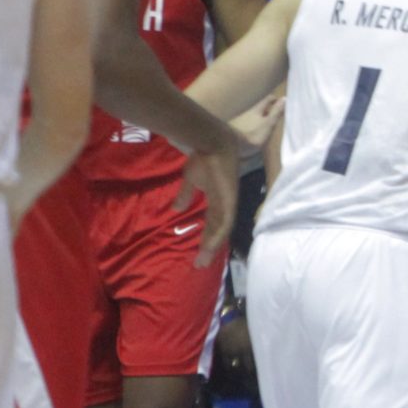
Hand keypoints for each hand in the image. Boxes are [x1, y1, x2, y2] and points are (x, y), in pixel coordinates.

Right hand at [174, 148, 239, 268]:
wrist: (212, 143)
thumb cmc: (203, 159)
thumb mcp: (190, 180)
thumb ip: (185, 195)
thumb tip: (177, 210)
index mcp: (218, 200)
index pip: (212, 223)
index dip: (206, 238)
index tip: (198, 253)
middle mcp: (225, 204)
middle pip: (217, 231)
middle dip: (208, 248)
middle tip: (200, 264)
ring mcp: (229, 203)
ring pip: (222, 230)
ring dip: (212, 246)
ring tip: (202, 261)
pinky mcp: (230, 200)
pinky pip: (225, 222)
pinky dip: (218, 235)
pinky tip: (210, 247)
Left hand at [229, 92, 284, 154]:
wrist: (233, 146)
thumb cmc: (254, 135)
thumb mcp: (269, 124)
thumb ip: (276, 112)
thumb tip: (284, 98)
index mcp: (256, 109)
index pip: (266, 99)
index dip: (273, 99)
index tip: (279, 101)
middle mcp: (248, 111)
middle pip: (259, 106)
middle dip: (266, 107)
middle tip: (273, 111)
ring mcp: (240, 118)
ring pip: (252, 113)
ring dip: (259, 115)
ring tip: (265, 120)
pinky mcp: (236, 127)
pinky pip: (247, 121)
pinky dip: (252, 122)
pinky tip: (253, 128)